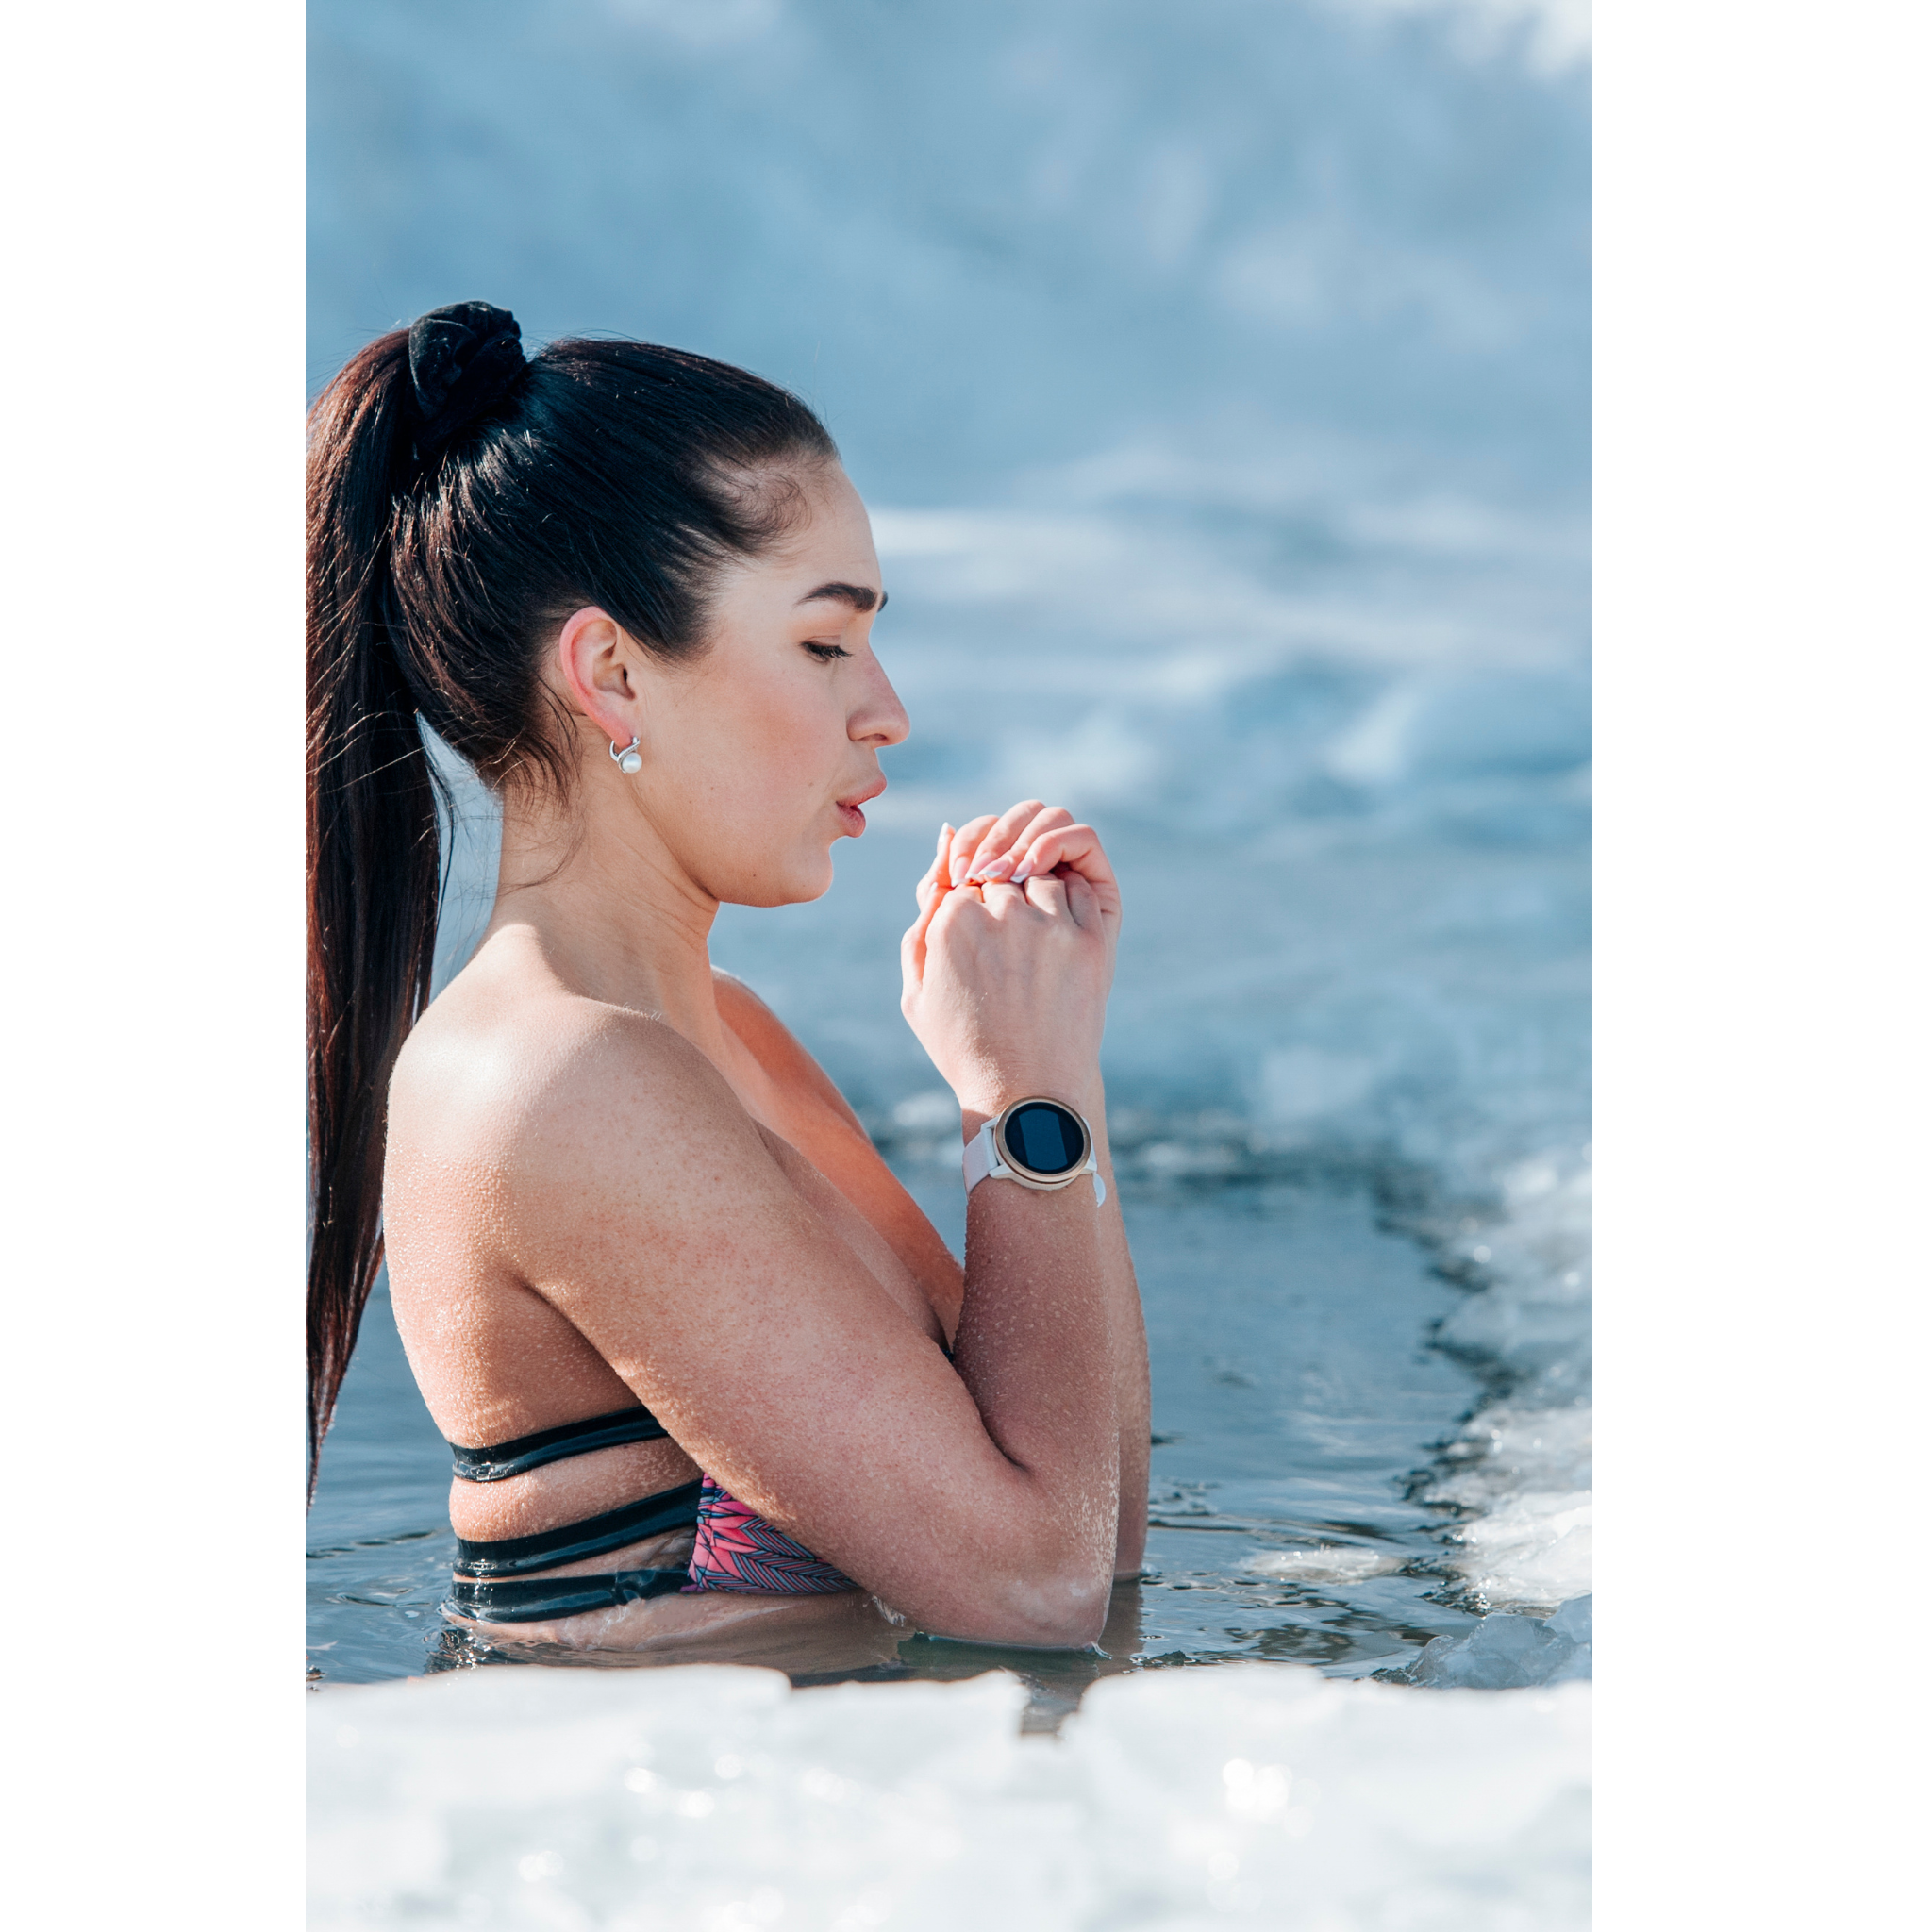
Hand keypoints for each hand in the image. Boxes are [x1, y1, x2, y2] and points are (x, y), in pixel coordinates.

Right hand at [900, 805, 1117, 1117]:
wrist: (1026, 1096)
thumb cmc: (964, 1045)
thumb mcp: (917, 987)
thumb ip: (924, 908)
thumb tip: (946, 838)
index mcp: (951, 922)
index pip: (962, 867)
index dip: (970, 893)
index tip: (979, 932)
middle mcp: (1000, 915)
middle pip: (1002, 864)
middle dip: (1001, 887)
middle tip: (1007, 941)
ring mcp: (1049, 925)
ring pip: (1041, 868)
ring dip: (1035, 889)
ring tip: (1031, 943)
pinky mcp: (1091, 940)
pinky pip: (1079, 885)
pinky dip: (1068, 898)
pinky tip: (1057, 934)